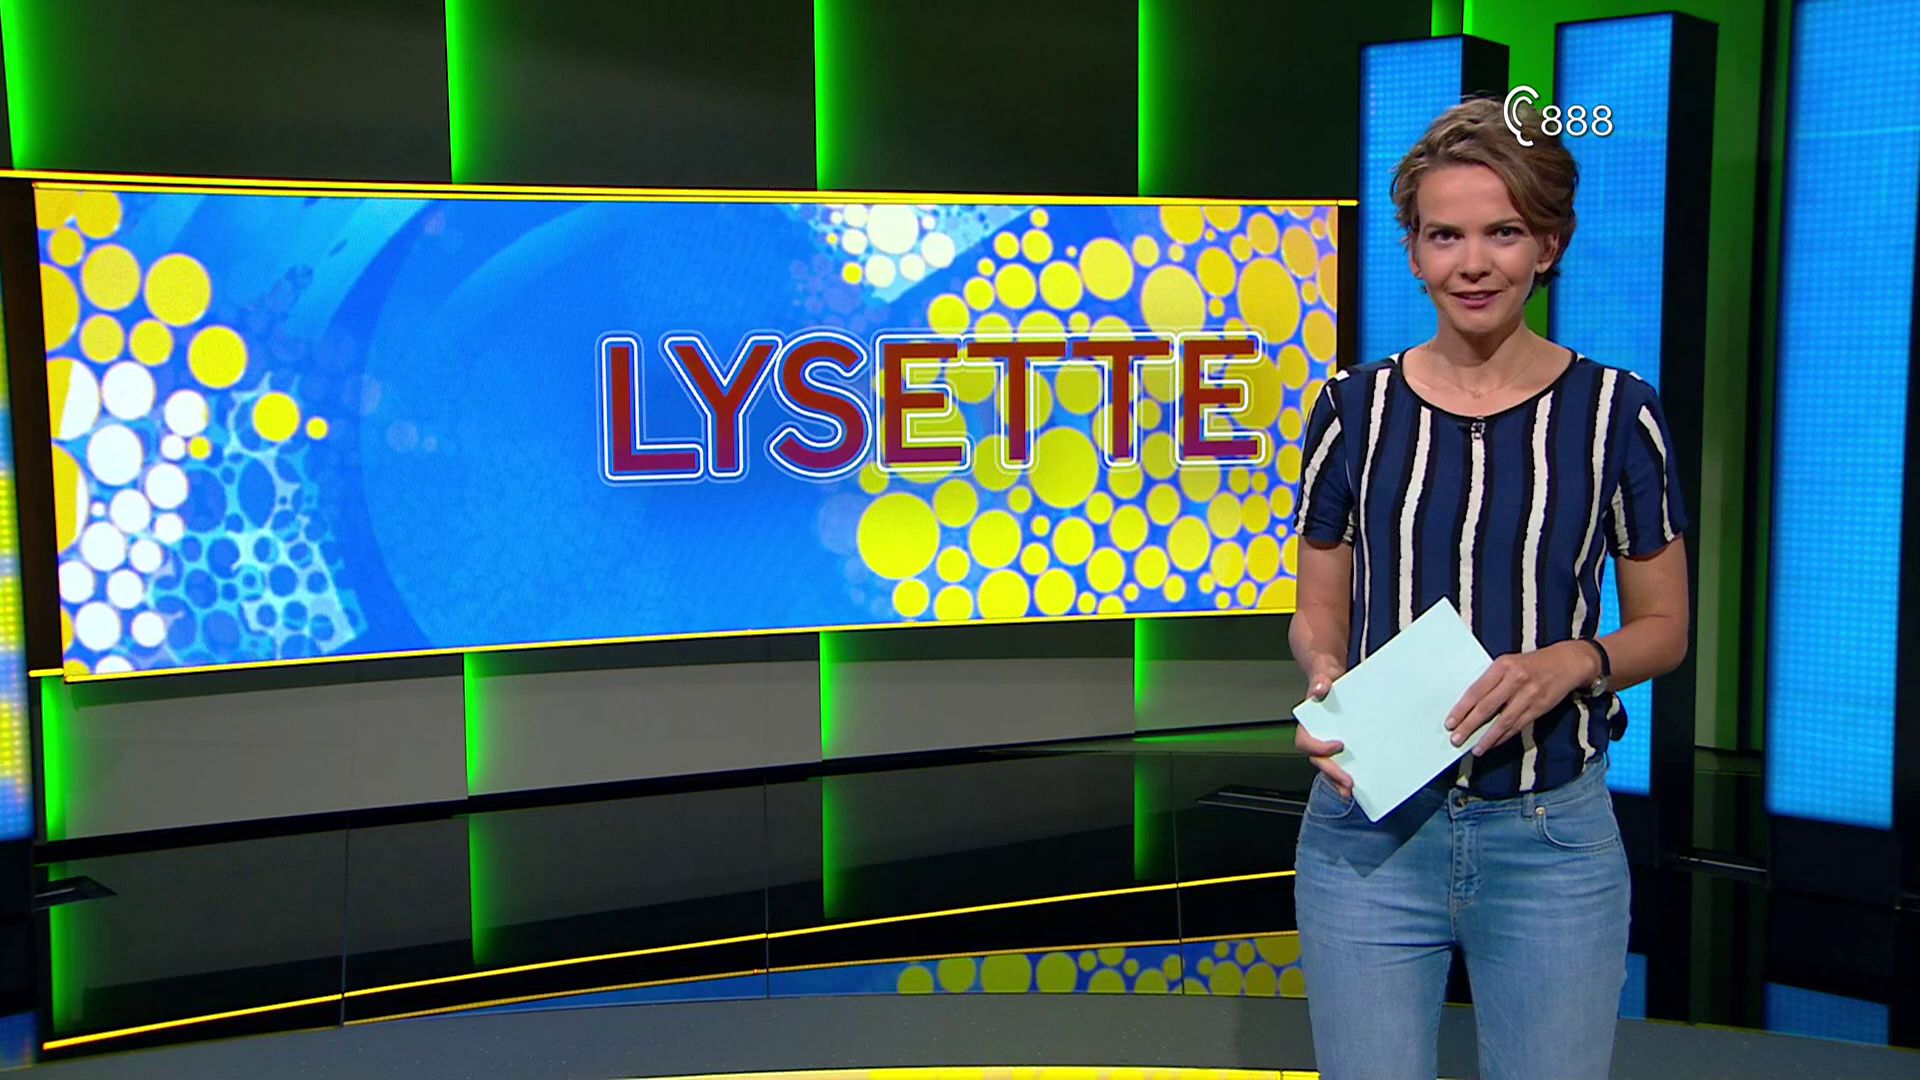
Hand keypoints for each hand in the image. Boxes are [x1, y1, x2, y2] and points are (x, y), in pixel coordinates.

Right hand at [1296, 654, 1350, 797]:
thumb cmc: (1325, 678)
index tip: (1338, 745)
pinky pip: (1341, 762)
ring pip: (1329, 765)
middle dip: (1332, 772)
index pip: (1305, 741)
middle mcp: (1316, 735)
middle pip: (1319, 760)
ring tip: (1352, 790)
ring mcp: (1328, 742)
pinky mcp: (1341, 745)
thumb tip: (1320, 689)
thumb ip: (1320, 681)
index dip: (1319, 747)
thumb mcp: (1323, 675)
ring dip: (1338, 779)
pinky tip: (1361, 781)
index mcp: (1308, 723)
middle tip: (1348, 782)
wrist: (1332, 677)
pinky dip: (1348, 773)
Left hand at [1445, 642, 1594, 756]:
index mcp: (1502, 666)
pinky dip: (1504, 737)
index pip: (1477, 691)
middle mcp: (1515, 680)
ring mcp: (1529, 695)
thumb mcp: (1509, 663)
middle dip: (1469, 725)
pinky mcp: (1540, 708)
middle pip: (1487, 707)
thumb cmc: (1532, 663)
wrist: (1568, 662)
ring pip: (1503, 721)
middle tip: (1456, 739)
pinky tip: (1493, 744)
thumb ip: (1492, 681)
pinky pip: (1518, 726)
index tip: (1450, 722)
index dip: (1462, 709)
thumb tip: (1469, 706)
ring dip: (1487, 738)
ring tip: (1475, 749)